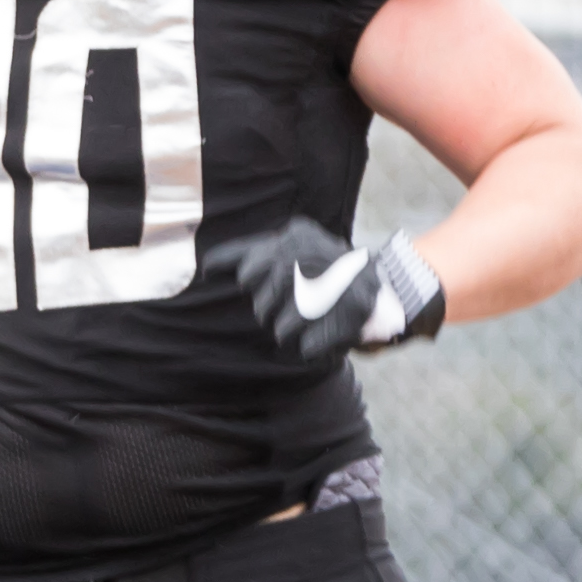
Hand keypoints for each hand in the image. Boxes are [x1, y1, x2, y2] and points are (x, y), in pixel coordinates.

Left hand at [219, 218, 446, 370]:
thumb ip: (242, 255)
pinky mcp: (352, 315)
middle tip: (291, 298)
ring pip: (280, 327)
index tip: (261, 279)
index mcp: (297, 234)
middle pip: (261, 300)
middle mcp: (317, 254)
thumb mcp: (281, 251)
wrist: (375, 291)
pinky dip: (309, 344)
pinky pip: (305, 346)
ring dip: (286, 328)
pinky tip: (322, 329)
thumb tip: (205, 268)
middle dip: (267, 307)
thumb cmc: (315, 273)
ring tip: (307, 313)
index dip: (252, 281)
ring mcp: (337, 284)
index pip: (248, 271)